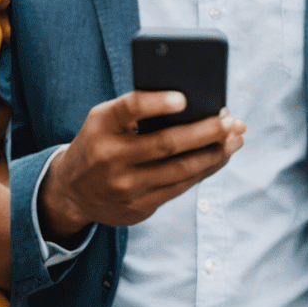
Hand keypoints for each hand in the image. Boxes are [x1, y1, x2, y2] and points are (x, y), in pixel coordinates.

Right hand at [36, 90, 244, 241]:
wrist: (72, 191)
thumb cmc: (99, 140)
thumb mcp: (104, 119)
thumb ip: (136, 111)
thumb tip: (193, 106)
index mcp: (102, 125)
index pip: (129, 109)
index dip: (157, 103)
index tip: (184, 98)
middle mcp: (111, 157)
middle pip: (165, 144)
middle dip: (205, 132)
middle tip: (232, 120)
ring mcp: (125, 187)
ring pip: (179, 170)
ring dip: (213, 154)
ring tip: (235, 139)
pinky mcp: (139, 208)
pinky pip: (179, 188)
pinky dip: (203, 170)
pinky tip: (219, 157)